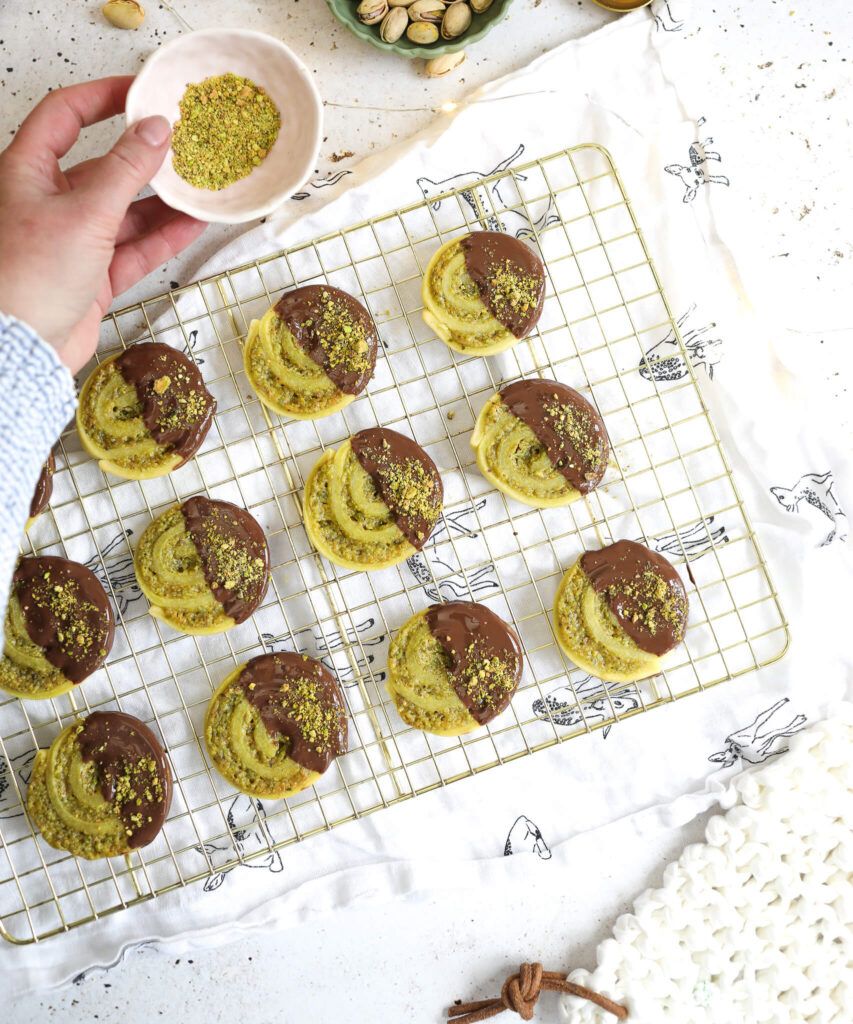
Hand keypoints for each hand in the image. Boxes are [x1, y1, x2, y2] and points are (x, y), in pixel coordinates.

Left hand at [0, 76, 205, 372]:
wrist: (23, 346)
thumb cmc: (31, 274)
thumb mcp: (86, 212)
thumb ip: (126, 169)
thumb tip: (156, 129)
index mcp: (28, 172)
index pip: (65, 115)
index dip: (103, 97)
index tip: (142, 92)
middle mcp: (48, 202)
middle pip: (103, 167)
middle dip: (145, 159)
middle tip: (185, 146)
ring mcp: (73, 241)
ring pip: (125, 212)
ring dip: (162, 203)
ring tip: (201, 188)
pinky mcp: (92, 277)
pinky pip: (134, 249)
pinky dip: (162, 239)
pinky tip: (193, 225)